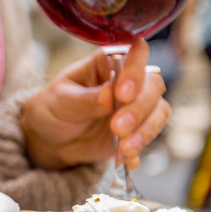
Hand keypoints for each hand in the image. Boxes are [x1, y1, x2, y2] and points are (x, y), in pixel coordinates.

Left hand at [20, 40, 169, 170]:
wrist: (51, 139)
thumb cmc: (53, 108)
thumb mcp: (61, 101)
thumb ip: (86, 99)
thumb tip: (110, 94)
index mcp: (107, 62)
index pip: (134, 53)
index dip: (135, 70)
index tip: (122, 93)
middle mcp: (128, 80)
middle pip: (152, 84)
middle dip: (139, 108)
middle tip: (117, 127)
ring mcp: (136, 105)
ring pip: (159, 110)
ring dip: (145, 130)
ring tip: (123, 147)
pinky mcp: (138, 128)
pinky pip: (151, 134)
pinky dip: (141, 147)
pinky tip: (127, 158)